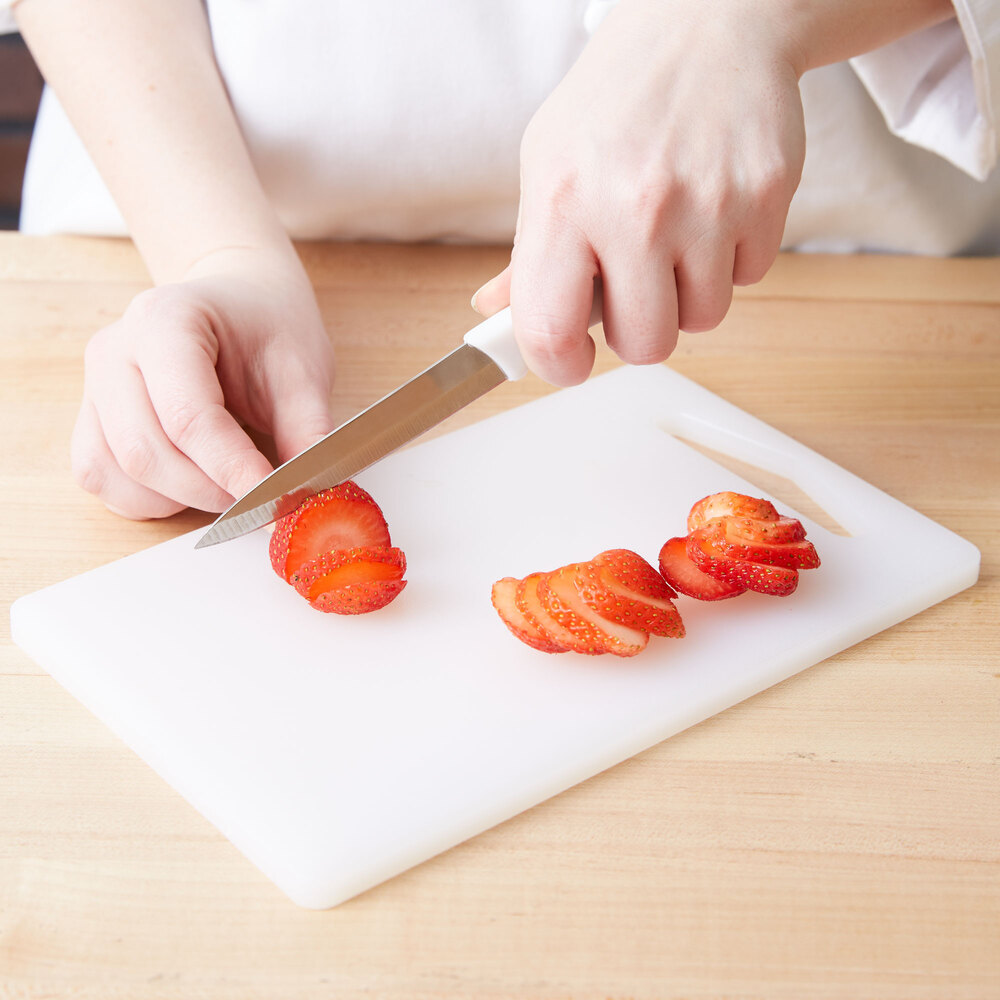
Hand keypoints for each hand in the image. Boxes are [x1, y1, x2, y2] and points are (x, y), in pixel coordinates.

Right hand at [72, 247, 335, 518]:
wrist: (241, 303)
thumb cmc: (270, 328)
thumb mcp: (305, 371)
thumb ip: (307, 432)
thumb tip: (308, 496)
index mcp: (166, 320)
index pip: (189, 415)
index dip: (232, 468)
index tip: (273, 500)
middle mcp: (115, 350)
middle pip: (145, 450)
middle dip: (209, 490)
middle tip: (260, 498)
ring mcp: (95, 384)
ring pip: (116, 471)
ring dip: (178, 499)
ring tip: (230, 487)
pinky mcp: (92, 418)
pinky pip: (100, 476)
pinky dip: (147, 499)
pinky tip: (191, 488)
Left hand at [472, 0, 806, 385]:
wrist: (708, 22)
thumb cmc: (617, 100)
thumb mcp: (548, 161)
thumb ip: (527, 252)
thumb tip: (495, 315)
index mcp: (564, 201)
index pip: (551, 330)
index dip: (559, 366)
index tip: (570, 362)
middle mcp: (634, 207)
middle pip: (645, 344)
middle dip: (638, 330)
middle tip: (633, 288)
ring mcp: (707, 204)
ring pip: (703, 319)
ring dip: (688, 296)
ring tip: (676, 238)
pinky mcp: (765, 196)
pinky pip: (749, 278)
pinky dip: (731, 260)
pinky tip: (714, 210)